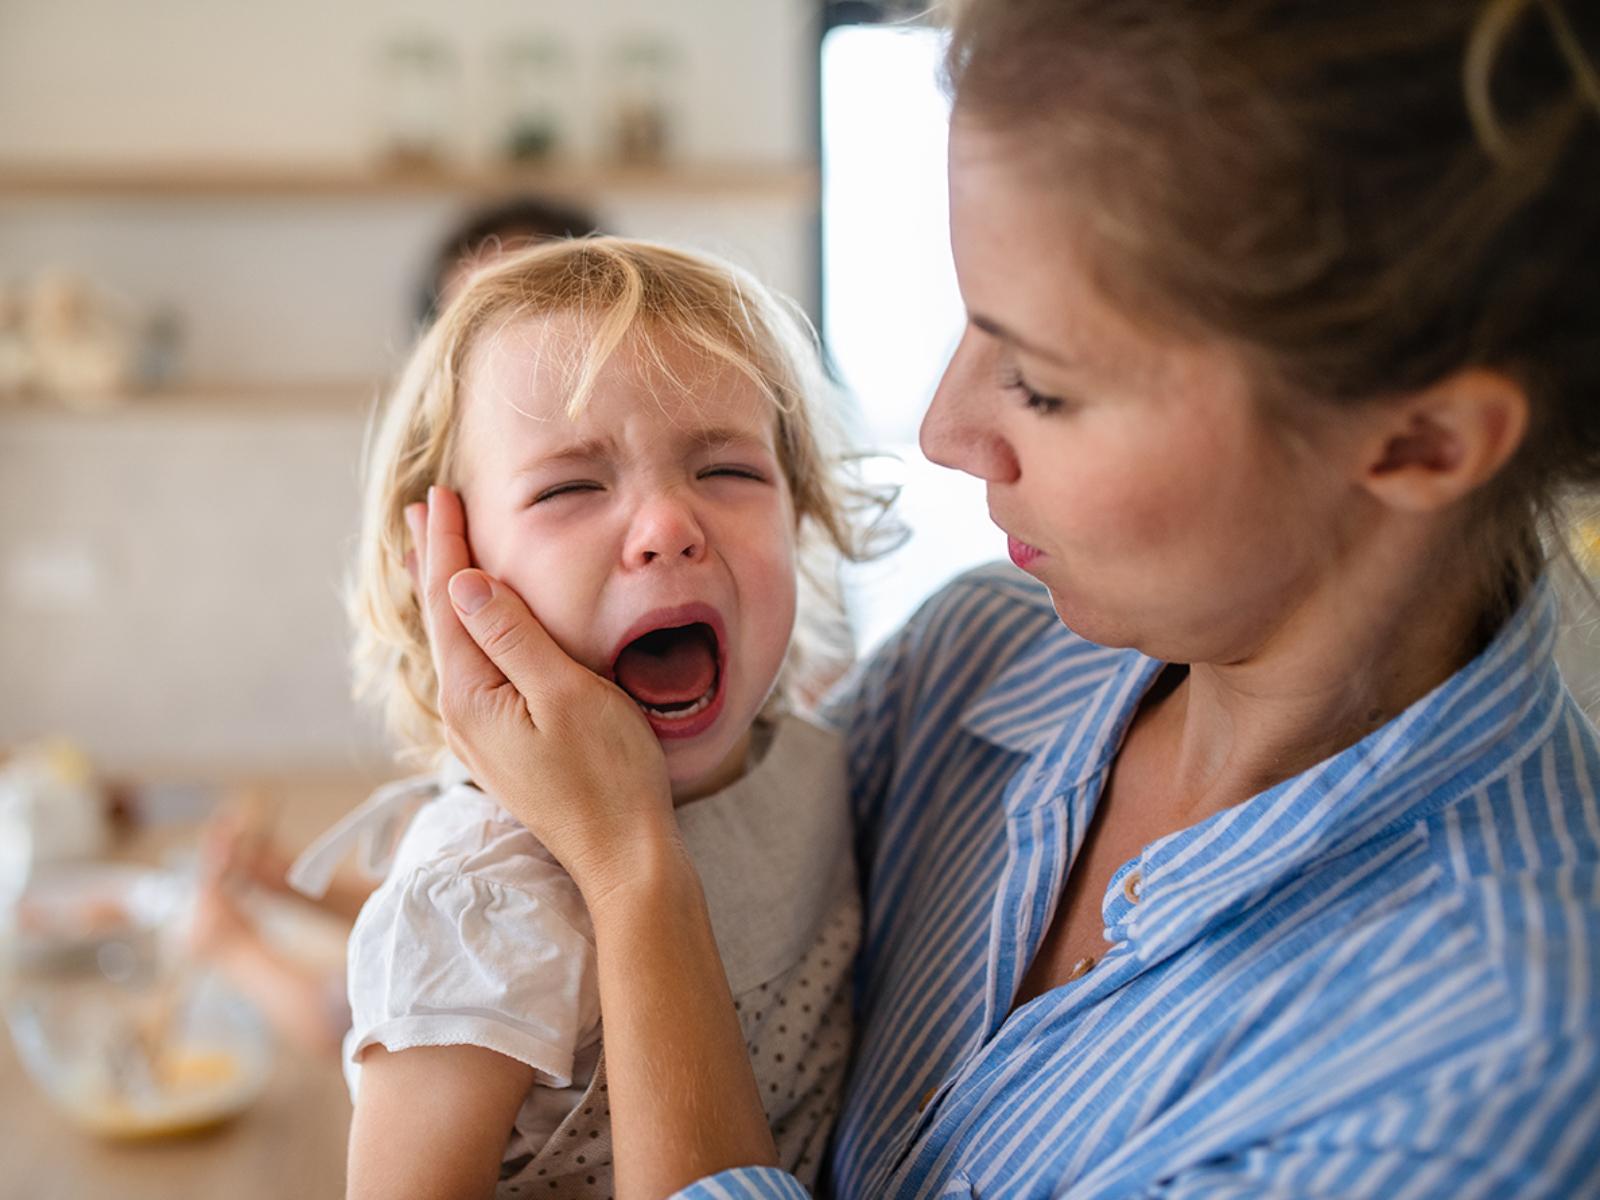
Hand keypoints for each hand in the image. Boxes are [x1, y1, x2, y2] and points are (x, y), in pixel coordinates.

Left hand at [407, 487, 678, 900]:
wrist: (624, 855)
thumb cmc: (608, 775)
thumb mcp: (566, 694)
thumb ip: (514, 637)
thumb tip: (463, 582)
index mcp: (473, 696)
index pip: (451, 601)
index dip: (446, 545)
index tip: (439, 496)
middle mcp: (464, 716)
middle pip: (442, 621)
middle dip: (435, 561)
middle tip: (423, 508)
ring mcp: (482, 735)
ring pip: (456, 646)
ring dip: (448, 593)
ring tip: (433, 554)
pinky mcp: (504, 746)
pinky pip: (473, 669)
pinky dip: (468, 630)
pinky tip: (472, 627)